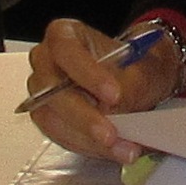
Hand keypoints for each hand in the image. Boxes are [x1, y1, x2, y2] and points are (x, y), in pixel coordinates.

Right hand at [22, 18, 184, 161]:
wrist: (136, 82)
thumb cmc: (134, 67)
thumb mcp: (141, 71)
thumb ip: (126, 87)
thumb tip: (111, 109)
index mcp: (65, 35)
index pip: (65, 50)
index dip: (87, 74)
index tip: (113, 95)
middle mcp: (47, 61)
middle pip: (51, 90)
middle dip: (83, 117)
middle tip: (110, 133)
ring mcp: (44, 92)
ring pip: (52, 119)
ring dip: (87, 139)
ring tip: (119, 147)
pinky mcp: (50, 118)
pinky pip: (60, 136)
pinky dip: (87, 146)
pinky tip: (110, 149)